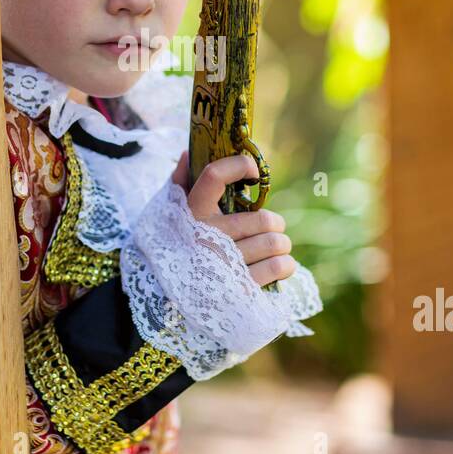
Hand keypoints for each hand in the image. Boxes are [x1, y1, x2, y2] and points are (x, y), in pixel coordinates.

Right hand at [171, 150, 295, 287]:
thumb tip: (187, 153)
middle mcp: (206, 236)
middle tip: (271, 227)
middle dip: (274, 223)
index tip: (254, 173)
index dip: (239, 166)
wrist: (167, 301)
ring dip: (281, 244)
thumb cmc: (177, 248)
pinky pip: (278, 266)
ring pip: (275, 242)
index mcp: (191, 213)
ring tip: (276, 247)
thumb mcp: (170, 215)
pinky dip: (285, 264)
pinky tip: (279, 264)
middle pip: (262, 218)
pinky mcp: (239, 288)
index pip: (214, 176)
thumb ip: (179, 184)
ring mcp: (223, 264)